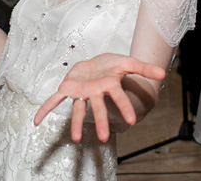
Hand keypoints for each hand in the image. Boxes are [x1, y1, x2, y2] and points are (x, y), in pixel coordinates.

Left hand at [33, 53, 165, 142]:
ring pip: (79, 109)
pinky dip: (46, 109)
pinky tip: (37, 121)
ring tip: (76, 139)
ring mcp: (81, 91)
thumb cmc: (112, 65)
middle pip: (99, 108)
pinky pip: (55, 100)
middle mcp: (95, 92)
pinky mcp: (68, 88)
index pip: (119, 98)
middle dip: (102, 122)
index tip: (131, 121)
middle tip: (105, 138)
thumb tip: (163, 74)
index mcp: (109, 86)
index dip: (124, 108)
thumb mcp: (128, 62)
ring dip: (77, 123)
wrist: (96, 62)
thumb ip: (144, 68)